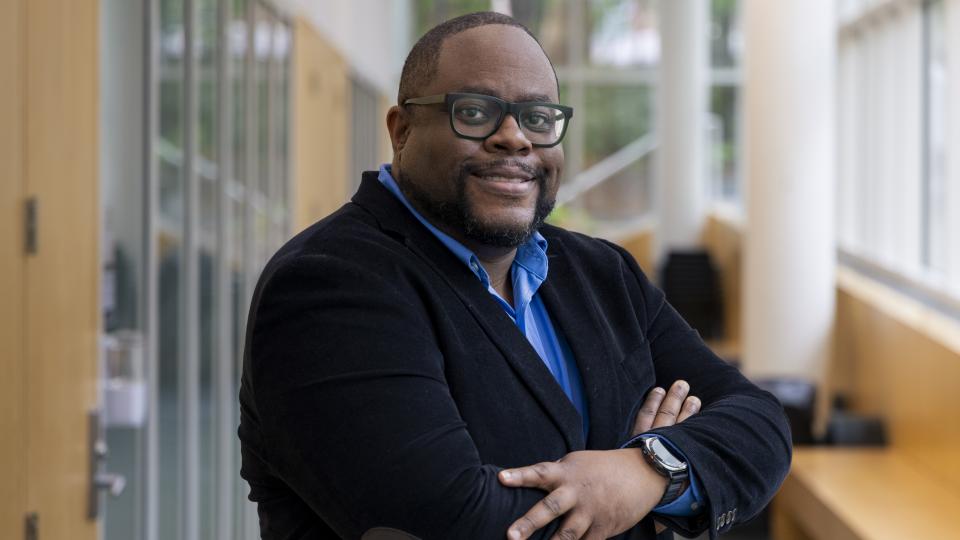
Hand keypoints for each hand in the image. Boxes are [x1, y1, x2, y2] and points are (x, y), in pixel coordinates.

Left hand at [499, 380, 700, 538]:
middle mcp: (576, 492)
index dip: (519, 475)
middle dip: (529, 523)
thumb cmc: (602, 467)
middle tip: (510, 535)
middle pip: (550, 508)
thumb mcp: (577, 463)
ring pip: (567, 534)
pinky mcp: (604, 528)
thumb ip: (555, 475)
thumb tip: (530, 484)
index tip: (501, 479)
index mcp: (566, 473)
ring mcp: (591, 512)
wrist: (643, 472)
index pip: (538, 473)